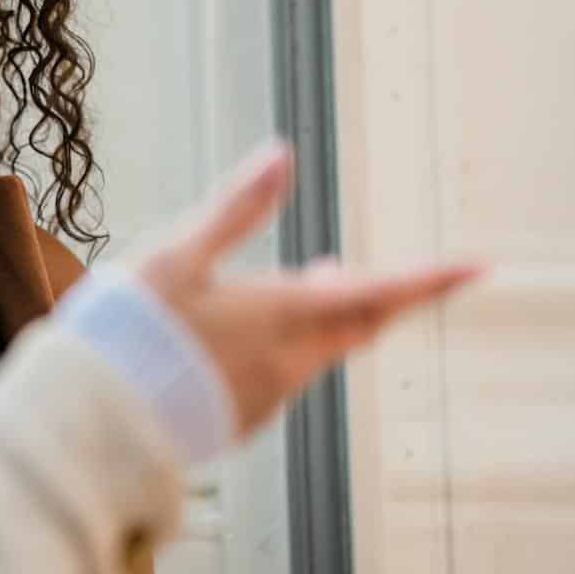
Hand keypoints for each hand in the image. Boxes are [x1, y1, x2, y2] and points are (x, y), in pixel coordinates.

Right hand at [137, 141, 483, 435]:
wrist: (96, 416)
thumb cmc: (131, 328)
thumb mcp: (176, 253)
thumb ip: (235, 207)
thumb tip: (281, 153)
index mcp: (281, 314)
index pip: (380, 294)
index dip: (432, 279)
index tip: (478, 266)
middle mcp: (289, 361)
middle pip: (358, 324)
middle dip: (370, 295)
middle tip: (357, 269)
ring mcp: (268, 396)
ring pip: (317, 351)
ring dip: (317, 318)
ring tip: (293, 288)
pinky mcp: (243, 420)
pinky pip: (281, 378)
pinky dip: (281, 349)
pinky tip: (241, 339)